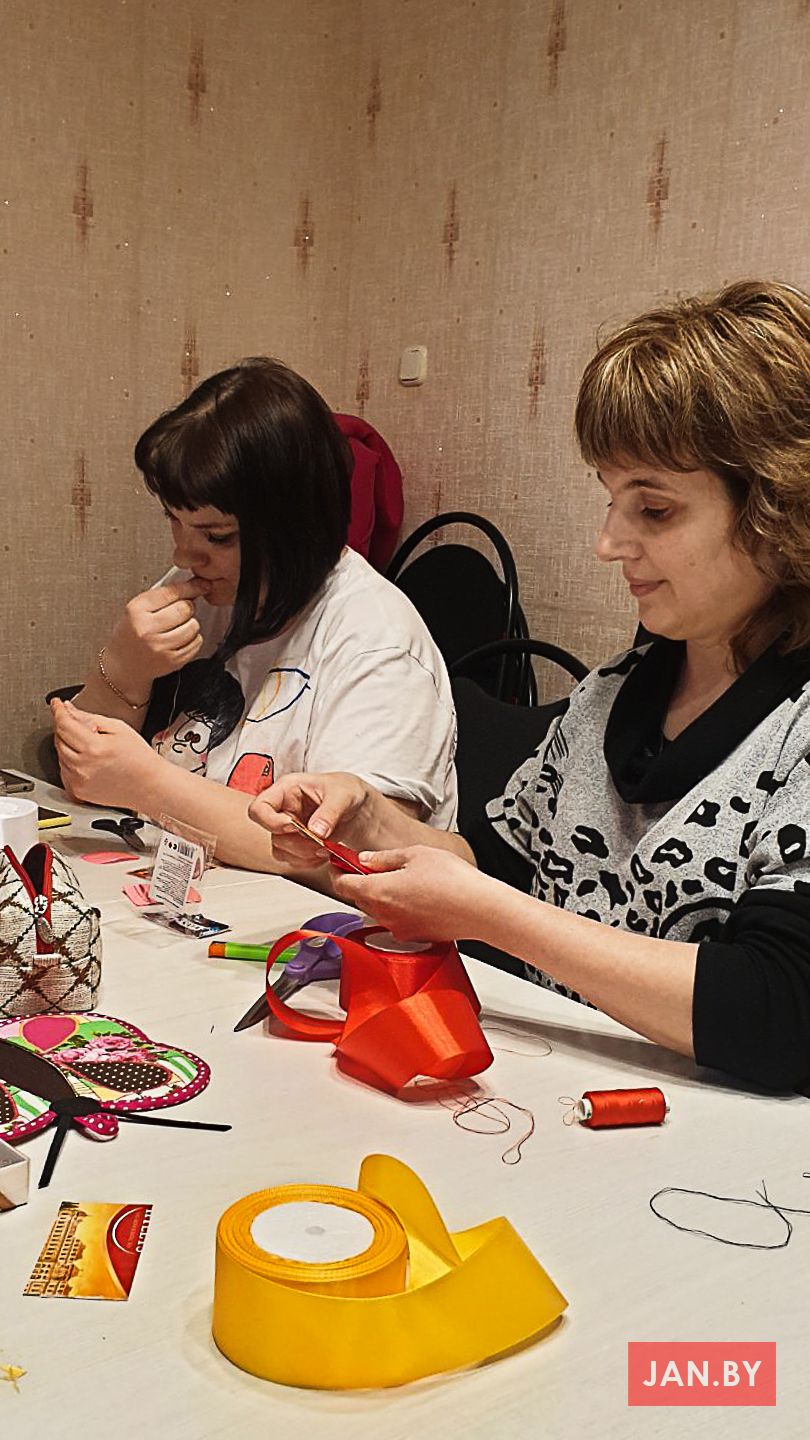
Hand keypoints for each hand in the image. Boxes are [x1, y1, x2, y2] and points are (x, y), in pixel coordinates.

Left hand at [52, 699, 160, 809]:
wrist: (149, 786)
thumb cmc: (140, 759)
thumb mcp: (118, 728)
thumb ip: (90, 717)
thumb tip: (69, 709)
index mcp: (94, 748)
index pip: (64, 723)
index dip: (58, 710)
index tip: (56, 704)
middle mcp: (82, 766)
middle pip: (58, 738)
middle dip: (64, 727)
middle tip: (80, 724)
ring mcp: (78, 781)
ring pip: (59, 755)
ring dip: (68, 745)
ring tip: (91, 745)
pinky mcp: (78, 792)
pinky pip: (63, 771)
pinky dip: (69, 762)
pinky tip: (87, 760)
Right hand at [103, 578, 209, 694]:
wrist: (122, 666)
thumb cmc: (129, 635)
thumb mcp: (135, 610)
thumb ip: (160, 598)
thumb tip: (191, 588)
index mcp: (136, 611)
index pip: (171, 592)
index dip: (190, 587)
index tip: (201, 585)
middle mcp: (147, 629)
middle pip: (185, 608)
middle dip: (188, 608)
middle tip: (181, 612)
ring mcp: (160, 647)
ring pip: (193, 626)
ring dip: (191, 624)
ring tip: (179, 627)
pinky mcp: (171, 661)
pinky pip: (196, 643)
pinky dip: (193, 639)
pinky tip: (180, 640)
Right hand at [248, 772, 368, 868]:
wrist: (357, 806)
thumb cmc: (346, 790)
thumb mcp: (343, 795)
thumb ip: (330, 812)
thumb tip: (317, 831)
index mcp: (287, 789)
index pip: (259, 807)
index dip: (271, 821)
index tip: (295, 826)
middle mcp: (283, 809)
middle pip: (271, 834)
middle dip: (297, 842)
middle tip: (320, 841)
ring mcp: (288, 828)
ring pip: (280, 850)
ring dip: (303, 854)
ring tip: (326, 847)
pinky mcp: (296, 844)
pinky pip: (292, 860)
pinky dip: (308, 862)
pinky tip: (324, 854)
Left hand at [333, 845, 486, 942]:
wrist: (480, 909)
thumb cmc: (452, 881)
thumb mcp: (415, 854)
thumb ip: (384, 858)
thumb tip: (366, 859)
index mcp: (378, 892)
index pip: (342, 884)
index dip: (338, 871)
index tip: (340, 862)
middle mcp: (384, 915)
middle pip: (358, 898)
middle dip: (360, 882)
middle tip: (373, 866)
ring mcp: (398, 929)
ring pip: (377, 910)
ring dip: (381, 895)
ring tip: (402, 879)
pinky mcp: (414, 936)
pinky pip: (396, 921)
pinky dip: (398, 908)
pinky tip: (417, 895)